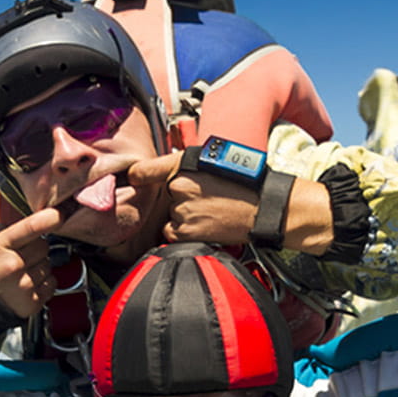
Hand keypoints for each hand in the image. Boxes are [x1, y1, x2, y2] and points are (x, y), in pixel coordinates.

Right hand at [0, 207, 66, 318]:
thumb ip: (15, 232)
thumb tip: (41, 217)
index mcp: (1, 246)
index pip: (31, 227)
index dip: (49, 218)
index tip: (60, 214)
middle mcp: (13, 265)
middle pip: (44, 246)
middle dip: (37, 249)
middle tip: (22, 257)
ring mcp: (24, 285)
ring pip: (49, 265)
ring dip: (40, 267)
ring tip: (22, 274)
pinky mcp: (33, 302)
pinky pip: (52, 283)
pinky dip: (44, 284)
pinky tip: (28, 285)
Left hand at [127, 151, 333, 252]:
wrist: (264, 208)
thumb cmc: (246, 186)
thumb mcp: (216, 165)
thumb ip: (189, 168)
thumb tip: (166, 175)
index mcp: (186, 164)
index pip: (147, 169)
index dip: (138, 175)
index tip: (133, 177)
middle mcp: (180, 185)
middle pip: (166, 195)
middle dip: (180, 198)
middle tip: (207, 199)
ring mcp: (181, 209)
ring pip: (170, 214)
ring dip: (184, 216)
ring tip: (210, 213)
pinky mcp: (186, 230)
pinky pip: (172, 232)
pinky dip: (184, 232)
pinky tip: (205, 225)